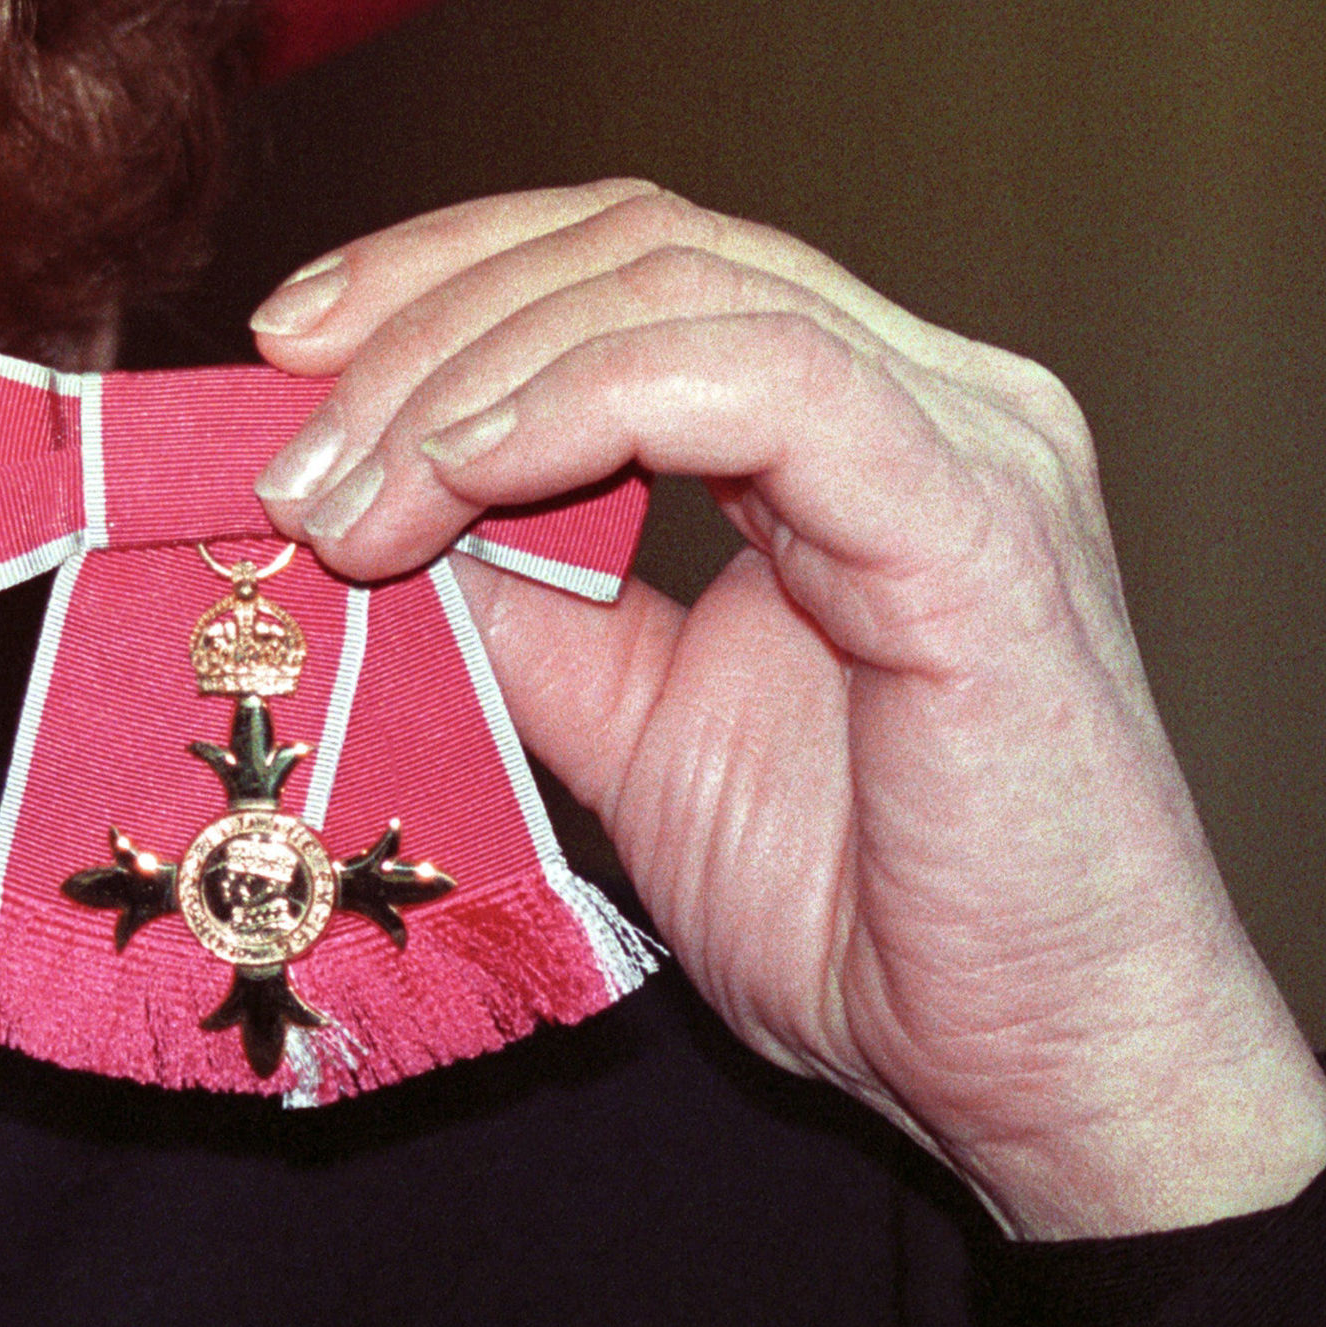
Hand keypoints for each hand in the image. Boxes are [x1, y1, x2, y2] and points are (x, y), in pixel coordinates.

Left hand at [245, 180, 1325, 1239]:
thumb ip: (521, 598)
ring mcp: (968, 438)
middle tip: (281, 435)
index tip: (285, 354)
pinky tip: (461, 474)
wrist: (1045, 1085)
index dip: (442, 273)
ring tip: (342, 493)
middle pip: (634, 241)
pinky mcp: (977, 520)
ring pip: (674, 284)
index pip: (625, 256)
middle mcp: (929, 392)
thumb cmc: (868, 918)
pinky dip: (578, 400)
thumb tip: (357, 503)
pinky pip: (757, 378)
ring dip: (464, 371)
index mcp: (853, 420)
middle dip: (422, 313)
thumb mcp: (625, 724)